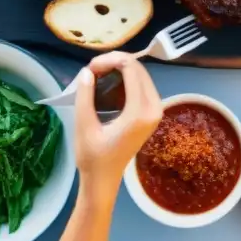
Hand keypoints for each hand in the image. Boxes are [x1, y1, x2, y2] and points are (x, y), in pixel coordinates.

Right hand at [73, 52, 161, 197]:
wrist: (103, 179)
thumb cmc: (92, 157)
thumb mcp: (83, 125)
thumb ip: (85, 95)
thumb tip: (87, 71)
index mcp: (139, 112)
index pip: (131, 69)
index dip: (109, 60)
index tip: (89, 68)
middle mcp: (154, 108)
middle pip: (138, 68)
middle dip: (114, 62)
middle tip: (91, 70)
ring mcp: (156, 110)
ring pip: (141, 74)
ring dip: (120, 69)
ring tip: (97, 75)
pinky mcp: (152, 113)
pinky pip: (142, 85)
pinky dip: (125, 79)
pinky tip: (108, 83)